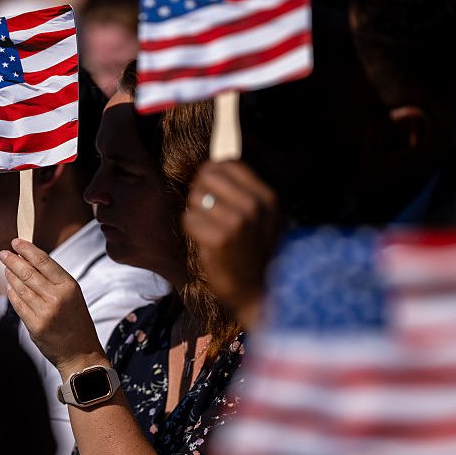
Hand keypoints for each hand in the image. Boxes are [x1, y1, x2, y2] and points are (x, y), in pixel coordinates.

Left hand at [0, 239, 106, 378]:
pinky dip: (12, 294)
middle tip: (4, 254)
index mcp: (69, 286)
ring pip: (20, 287)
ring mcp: (45, 312)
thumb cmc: (77, 323)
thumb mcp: (73, 296)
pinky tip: (9, 287)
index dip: (27, 249)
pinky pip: (18, 304)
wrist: (81, 354)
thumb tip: (29, 261)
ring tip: (6, 269)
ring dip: (10, 276)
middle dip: (13, 261)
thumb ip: (54, 280)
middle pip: (28, 272)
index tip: (16, 242)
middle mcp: (57, 297)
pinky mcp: (35, 326)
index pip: (44, 261)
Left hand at [183, 161, 280, 329]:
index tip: (211, 190)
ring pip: (195, 198)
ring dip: (196, 213)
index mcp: (266, 197)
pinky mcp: (219, 240)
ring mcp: (237, 222)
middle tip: (207, 212)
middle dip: (200, 192)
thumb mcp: (262, 217)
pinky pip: (189, 219)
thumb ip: (243, 191)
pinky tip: (206, 242)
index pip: (227, 164)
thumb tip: (212, 163)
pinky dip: (192, 230)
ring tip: (209, 228)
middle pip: (207, 176)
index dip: (211, 174)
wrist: (258, 292)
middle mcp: (253, 206)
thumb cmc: (255, 253)